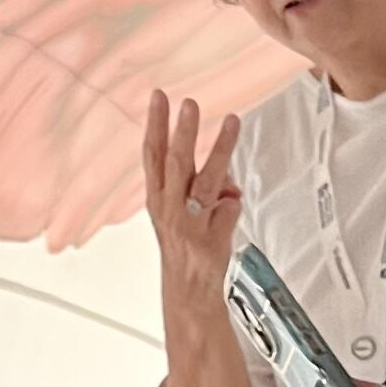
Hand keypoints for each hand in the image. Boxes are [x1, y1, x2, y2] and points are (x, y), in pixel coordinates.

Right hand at [140, 87, 243, 310]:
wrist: (187, 290)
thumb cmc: (183, 246)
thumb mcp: (183, 211)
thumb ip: (204, 186)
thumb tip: (227, 182)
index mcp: (157, 197)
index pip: (153, 154)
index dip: (154, 124)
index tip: (158, 96)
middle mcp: (169, 209)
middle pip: (176, 163)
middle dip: (182, 131)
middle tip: (189, 103)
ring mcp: (190, 224)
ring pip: (206, 182)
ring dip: (220, 150)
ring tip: (232, 122)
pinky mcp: (210, 240)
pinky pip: (230, 210)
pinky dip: (232, 207)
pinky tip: (228, 212)